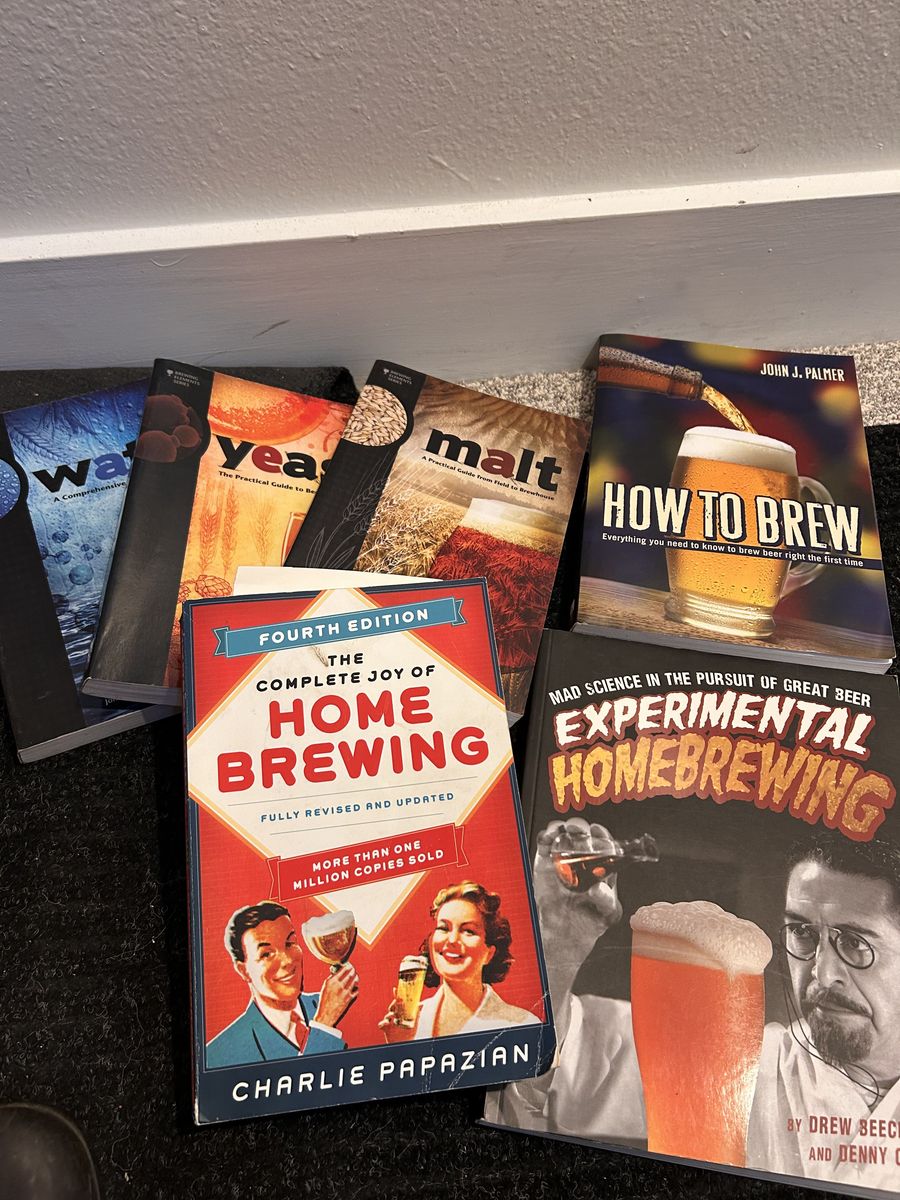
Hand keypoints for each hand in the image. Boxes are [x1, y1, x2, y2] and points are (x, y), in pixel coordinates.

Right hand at [313, 963, 358, 1027]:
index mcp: (331, 981)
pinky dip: (356, 988)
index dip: (347, 966)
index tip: (348, 965)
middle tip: (353, 970)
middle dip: (353, 970)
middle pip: (350, 973)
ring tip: (355, 976)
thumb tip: (337, 972)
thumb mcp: (325, 987)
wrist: (326, 1014)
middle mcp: (339, 985)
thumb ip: (331, 979)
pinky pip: (356, 990)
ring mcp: (345, 992)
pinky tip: (355, 987)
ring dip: (356, 977)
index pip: (343, 969)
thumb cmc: (324, 1002)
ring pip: (355, 980)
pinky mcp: (349, 998)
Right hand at [378, 989, 417, 1042]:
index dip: (396, 996)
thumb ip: (417, 1013)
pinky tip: (386, 1022)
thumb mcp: (414, 1023)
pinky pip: (381, 1024)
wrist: (405, 1045)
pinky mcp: (386, 1029)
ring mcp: (389, 1023)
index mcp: (400, 1014)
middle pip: (392, 1008)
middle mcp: (394, 1017)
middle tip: (397, 1002)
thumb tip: (421, 1003)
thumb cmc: (409, 1034)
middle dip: (393, 1004)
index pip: (398, 1003)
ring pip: (387, 1015)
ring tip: (393, 1015)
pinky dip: (383, 1023)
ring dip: (389, 1014)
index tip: (395, 989)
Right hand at [533, 818, 622, 970]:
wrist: (564, 934)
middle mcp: (585, 858)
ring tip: (564, 831)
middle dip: (582, 829)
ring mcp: (565, 858)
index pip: (605, 845)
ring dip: (564, 828)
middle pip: (584, 836)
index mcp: (604, 866)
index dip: (602, 837)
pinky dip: (546, 836)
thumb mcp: (606, 914)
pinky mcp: (546, 861)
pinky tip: (549, 837)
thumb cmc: (590, 921)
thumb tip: (597, 888)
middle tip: (579, 832)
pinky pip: (545, 843)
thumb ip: (605, 900)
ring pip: (565, 834)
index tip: (598, 833)